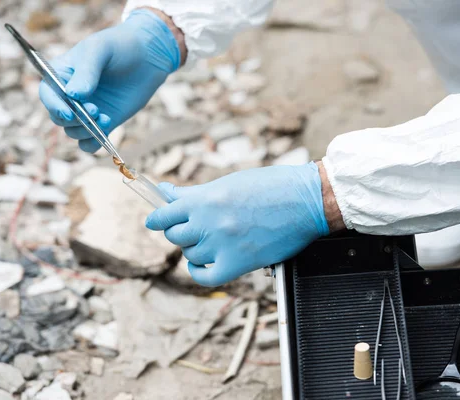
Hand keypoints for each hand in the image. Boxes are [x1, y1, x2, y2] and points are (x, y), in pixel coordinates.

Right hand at [39, 9, 182, 151]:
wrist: (147, 57)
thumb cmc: (119, 47)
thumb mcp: (100, 50)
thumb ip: (86, 71)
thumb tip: (74, 95)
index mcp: (61, 74)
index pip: (47, 94)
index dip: (54, 106)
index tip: (70, 112)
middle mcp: (69, 95)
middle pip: (58, 117)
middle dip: (75, 119)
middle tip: (95, 111)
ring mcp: (86, 111)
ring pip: (73, 132)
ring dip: (86, 131)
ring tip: (105, 118)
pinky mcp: (103, 122)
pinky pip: (89, 143)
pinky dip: (93, 143)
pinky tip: (105, 131)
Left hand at [145, 162, 331, 286]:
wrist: (305, 200)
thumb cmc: (271, 186)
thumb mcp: (229, 182)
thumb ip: (196, 193)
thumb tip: (168, 192)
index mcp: (205, 198)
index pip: (165, 213)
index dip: (157, 219)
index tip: (154, 221)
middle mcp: (209, 222)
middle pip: (175, 235)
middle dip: (179, 232)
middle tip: (191, 229)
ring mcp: (222, 244)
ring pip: (190, 254)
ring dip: (195, 248)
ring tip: (210, 241)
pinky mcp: (238, 263)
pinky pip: (205, 276)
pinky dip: (199, 272)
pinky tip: (203, 265)